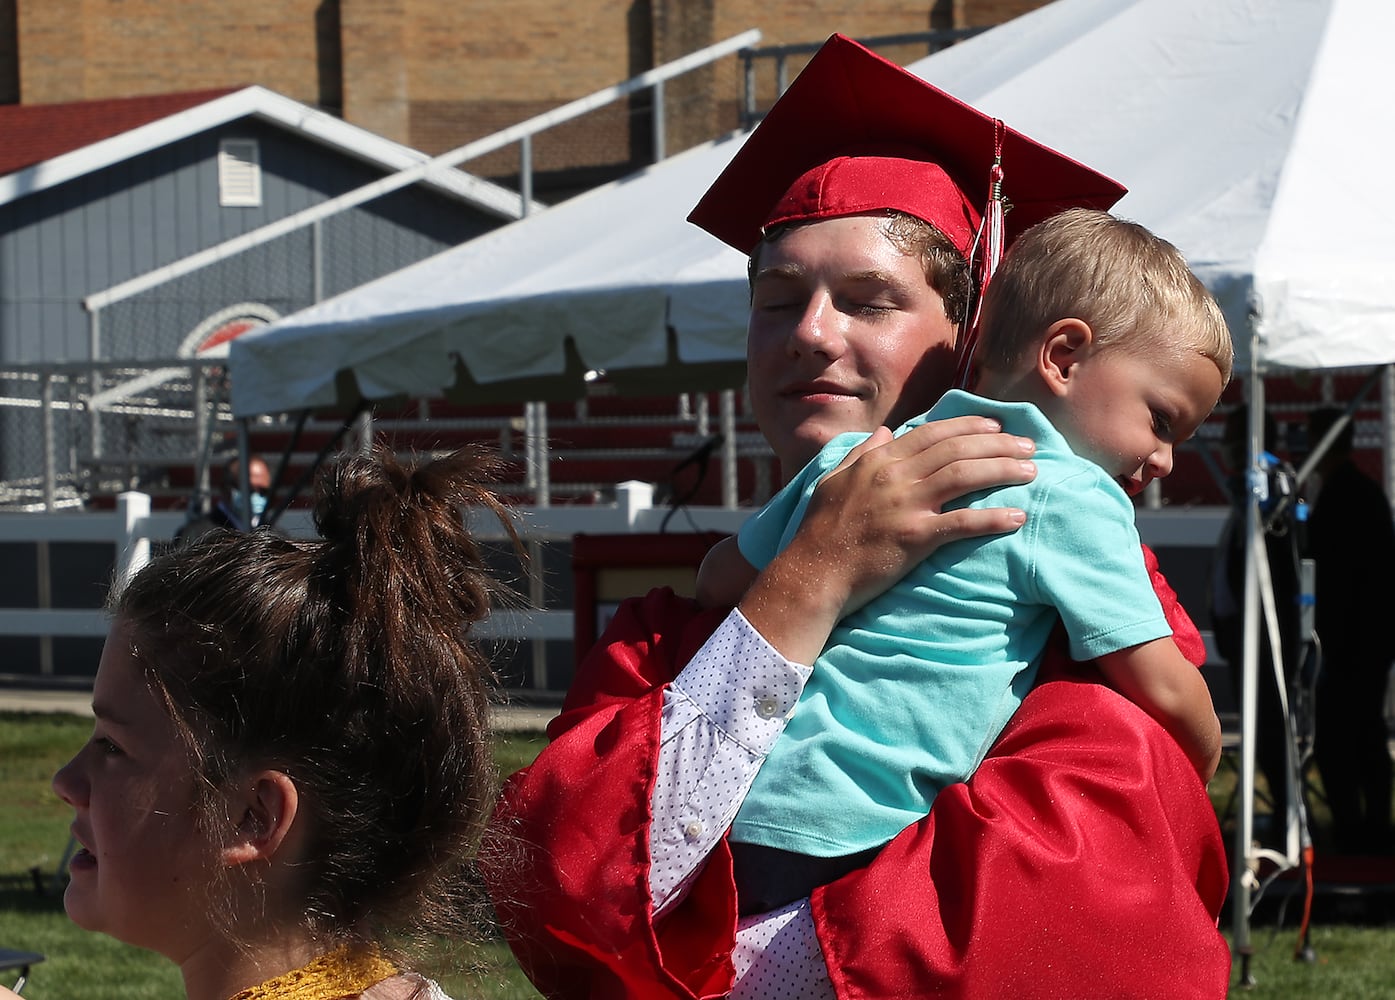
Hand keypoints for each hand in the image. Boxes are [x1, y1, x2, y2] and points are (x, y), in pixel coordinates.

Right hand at [739, 416, 1035, 663]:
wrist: (813, 573)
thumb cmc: (820, 530)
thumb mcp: (833, 480)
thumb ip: (861, 453)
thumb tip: (885, 432)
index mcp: (878, 460)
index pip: (932, 433)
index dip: (969, 426)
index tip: (997, 427)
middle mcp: (895, 476)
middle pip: (956, 449)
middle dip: (998, 444)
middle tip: (1029, 446)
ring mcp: (906, 505)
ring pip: (965, 477)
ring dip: (1003, 471)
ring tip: (1031, 472)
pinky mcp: (915, 537)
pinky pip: (962, 523)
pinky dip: (992, 518)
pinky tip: (1016, 517)